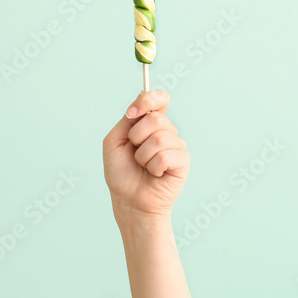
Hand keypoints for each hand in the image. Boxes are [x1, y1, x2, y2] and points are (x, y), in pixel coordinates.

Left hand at [103, 90, 189, 221]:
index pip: (159, 98)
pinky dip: (153, 167)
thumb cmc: (121, 172)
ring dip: (143, 156)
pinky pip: (165, 156)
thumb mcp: (114, 141)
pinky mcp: (183, 161)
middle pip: (156, 119)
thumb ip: (126, 121)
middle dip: (137, 138)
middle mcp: (166, 131)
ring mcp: (177, 145)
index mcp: (149, 123)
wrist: (128, 199)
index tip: (131, 114)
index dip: (148, 100)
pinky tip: (154, 173)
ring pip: (159, 139)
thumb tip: (140, 102)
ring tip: (143, 165)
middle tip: (134, 152)